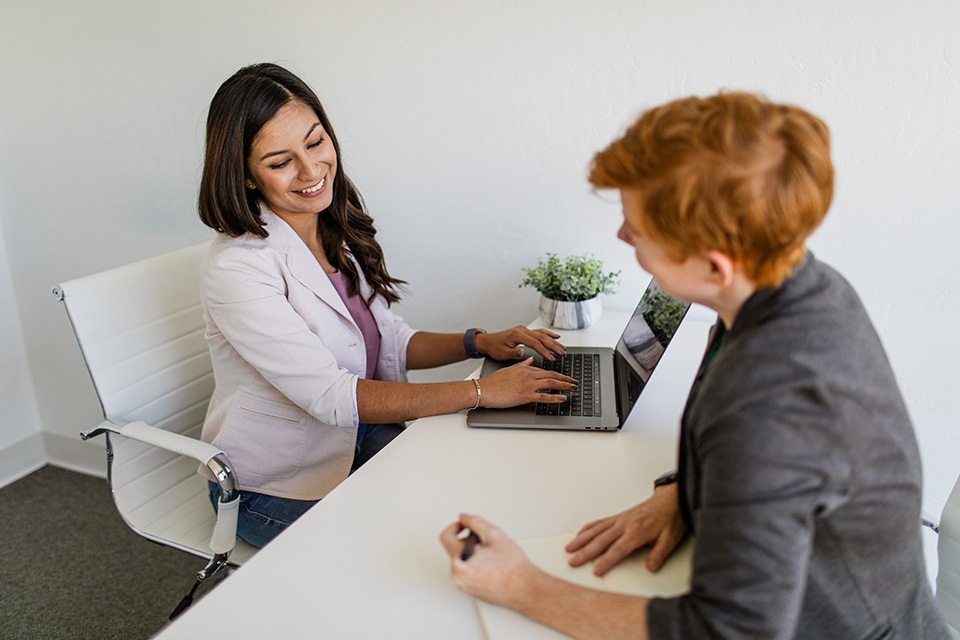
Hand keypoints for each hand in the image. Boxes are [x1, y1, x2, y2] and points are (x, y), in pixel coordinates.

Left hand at [439, 514, 540, 608]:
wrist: (524, 589)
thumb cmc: (513, 567)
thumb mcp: (494, 534)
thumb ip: (475, 521)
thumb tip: (464, 518)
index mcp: (461, 559)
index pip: (446, 536)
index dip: (455, 526)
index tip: (464, 525)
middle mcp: (457, 575)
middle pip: (453, 548)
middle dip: (467, 541)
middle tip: (485, 542)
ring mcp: (462, 585)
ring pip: (460, 560)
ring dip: (471, 553)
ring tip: (490, 555)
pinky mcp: (469, 591)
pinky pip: (465, 572)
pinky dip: (473, 564)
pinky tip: (489, 565)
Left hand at [476, 326, 565, 361]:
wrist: (487, 341)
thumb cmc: (494, 347)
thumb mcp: (502, 353)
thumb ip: (513, 353)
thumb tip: (523, 353)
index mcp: (517, 335)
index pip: (535, 343)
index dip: (544, 351)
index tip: (551, 358)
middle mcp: (522, 330)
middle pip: (542, 337)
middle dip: (553, 345)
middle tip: (562, 353)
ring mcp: (524, 330)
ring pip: (542, 334)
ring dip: (553, 340)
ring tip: (562, 347)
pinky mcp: (524, 332)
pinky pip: (539, 332)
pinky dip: (548, 334)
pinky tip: (556, 337)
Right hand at [478, 358, 576, 407]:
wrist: (483, 389)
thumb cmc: (493, 382)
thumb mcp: (509, 369)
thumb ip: (522, 364)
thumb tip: (531, 359)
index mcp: (525, 369)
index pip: (545, 370)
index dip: (558, 374)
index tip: (565, 377)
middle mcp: (528, 375)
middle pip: (552, 375)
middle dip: (566, 379)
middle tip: (575, 382)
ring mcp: (527, 385)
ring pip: (551, 384)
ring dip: (565, 386)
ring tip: (573, 388)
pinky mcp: (525, 395)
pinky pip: (543, 396)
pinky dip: (554, 397)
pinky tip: (562, 398)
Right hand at [565, 483, 685, 575]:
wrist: (670, 500)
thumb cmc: (670, 518)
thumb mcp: (670, 539)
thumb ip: (659, 554)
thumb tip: (650, 567)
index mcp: (637, 531)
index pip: (618, 549)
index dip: (606, 561)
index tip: (596, 571)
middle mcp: (625, 524)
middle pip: (601, 540)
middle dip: (585, 552)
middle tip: (573, 561)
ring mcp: (620, 519)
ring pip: (596, 530)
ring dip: (582, 539)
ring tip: (569, 548)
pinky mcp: (618, 517)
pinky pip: (599, 522)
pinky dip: (588, 528)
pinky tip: (580, 533)